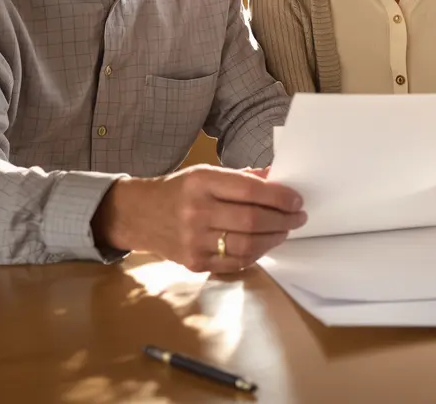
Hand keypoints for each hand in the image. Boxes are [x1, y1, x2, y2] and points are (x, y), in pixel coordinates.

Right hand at [92, 165, 305, 272]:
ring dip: (274, 239)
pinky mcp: (194, 263)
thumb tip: (276, 179)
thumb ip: (241, 178)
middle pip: (253, 220)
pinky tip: (264, 244)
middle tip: (298, 217)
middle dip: (283, 220)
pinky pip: (236, 262)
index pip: (250, 190)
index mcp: (201, 182)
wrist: (138, 215)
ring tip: (284, 231)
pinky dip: (256, 254)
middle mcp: (196, 211)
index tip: (296, 200)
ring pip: (248, 245)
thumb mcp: (205, 173)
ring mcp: (194, 241)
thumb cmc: (178, 191)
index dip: (279, 197)